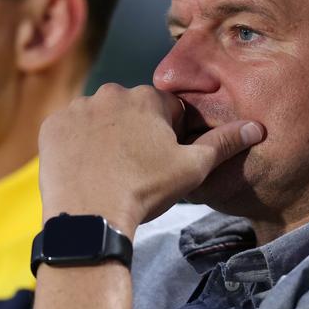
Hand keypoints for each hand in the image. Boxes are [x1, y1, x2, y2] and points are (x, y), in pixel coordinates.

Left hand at [37, 84, 262, 234]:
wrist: (90, 215)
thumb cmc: (144, 191)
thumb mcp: (192, 169)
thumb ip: (224, 144)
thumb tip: (257, 128)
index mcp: (148, 99)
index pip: (167, 110)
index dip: (170, 135)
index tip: (163, 160)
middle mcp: (111, 93)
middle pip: (131, 110)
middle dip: (135, 133)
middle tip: (135, 169)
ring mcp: (78, 108)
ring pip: (99, 119)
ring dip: (104, 137)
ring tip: (109, 172)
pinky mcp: (52, 126)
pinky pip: (68, 130)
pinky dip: (76, 145)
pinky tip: (85, 169)